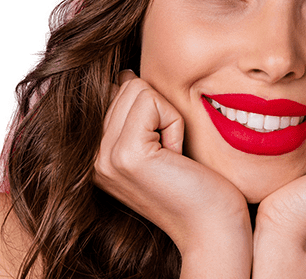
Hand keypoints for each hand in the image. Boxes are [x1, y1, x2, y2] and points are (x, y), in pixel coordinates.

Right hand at [93, 70, 251, 260]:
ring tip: (172, 155)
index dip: (150, 109)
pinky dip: (174, 123)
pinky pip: (151, 101)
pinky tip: (176, 157)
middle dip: (159, 111)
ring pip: (136, 88)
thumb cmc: (195, 186)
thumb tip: (123, 75)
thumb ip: (132, 113)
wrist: (212, 231)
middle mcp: (93, 157)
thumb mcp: (155, 144)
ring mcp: (105, 157)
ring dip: (167, 116)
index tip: (162, 151)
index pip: (114, 91)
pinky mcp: (127, 154)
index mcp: (96, 155)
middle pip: (125, 85)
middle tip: (170, 155)